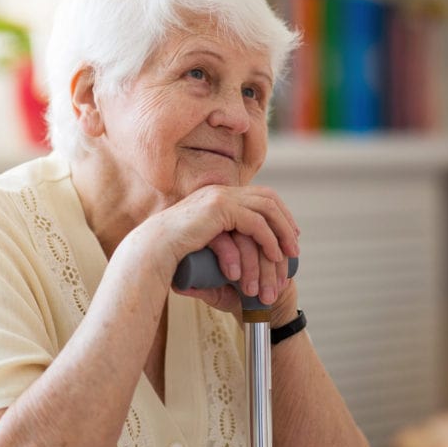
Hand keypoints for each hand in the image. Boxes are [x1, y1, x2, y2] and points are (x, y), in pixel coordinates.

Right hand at [130, 184, 299, 312]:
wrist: (152, 250)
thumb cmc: (173, 253)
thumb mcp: (203, 243)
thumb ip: (220, 242)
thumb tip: (236, 256)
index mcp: (217, 195)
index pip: (259, 195)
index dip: (278, 214)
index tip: (289, 235)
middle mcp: (221, 191)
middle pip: (268, 198)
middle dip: (286, 221)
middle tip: (295, 246)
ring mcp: (220, 197)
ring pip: (266, 209)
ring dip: (282, 232)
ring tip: (290, 255)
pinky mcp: (219, 209)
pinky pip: (255, 223)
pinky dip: (268, 240)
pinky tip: (274, 255)